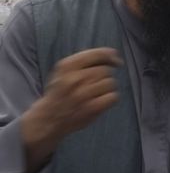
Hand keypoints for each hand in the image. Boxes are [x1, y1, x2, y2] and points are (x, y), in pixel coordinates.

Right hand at [22, 48, 121, 166]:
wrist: (49, 118)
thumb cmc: (62, 92)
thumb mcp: (65, 71)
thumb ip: (86, 61)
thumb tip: (113, 55)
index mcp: (66, 66)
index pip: (96, 54)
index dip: (110, 56)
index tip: (117, 61)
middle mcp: (74, 78)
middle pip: (105, 70)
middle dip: (104, 77)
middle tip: (93, 86)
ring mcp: (82, 94)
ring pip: (110, 83)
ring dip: (107, 89)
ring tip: (94, 94)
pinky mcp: (91, 108)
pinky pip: (113, 97)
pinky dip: (110, 99)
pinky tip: (100, 102)